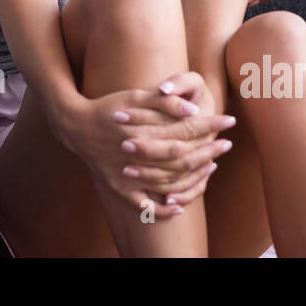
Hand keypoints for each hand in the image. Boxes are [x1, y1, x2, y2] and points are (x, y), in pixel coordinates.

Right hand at [56, 81, 234, 218]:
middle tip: (227, 143)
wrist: (76, 126)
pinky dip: (162, 209)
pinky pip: (144, 205)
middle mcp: (140, 155)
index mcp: (145, 131)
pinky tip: (178, 205)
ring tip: (212, 165)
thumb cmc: (108, 107)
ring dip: (194, 175)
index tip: (229, 120)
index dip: (210, 124)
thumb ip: (163, 101)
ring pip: (169, 180)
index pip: (187, 129)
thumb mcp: (134, 97)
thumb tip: (193, 109)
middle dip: (209, 149)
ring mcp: (130, 175)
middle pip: (184, 156)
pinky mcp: (121, 188)